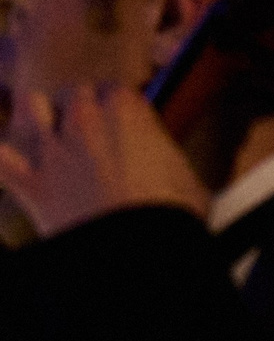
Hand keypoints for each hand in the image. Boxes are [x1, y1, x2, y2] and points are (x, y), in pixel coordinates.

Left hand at [0, 83, 207, 237]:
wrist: (138, 250)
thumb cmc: (170, 216)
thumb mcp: (188, 179)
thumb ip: (168, 159)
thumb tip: (167, 166)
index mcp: (126, 112)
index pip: (117, 90)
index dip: (123, 108)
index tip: (129, 124)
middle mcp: (84, 121)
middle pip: (75, 94)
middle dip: (83, 109)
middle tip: (95, 131)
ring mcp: (53, 150)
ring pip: (31, 107)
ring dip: (40, 117)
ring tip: (53, 132)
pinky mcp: (31, 183)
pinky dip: (3, 156)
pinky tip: (9, 158)